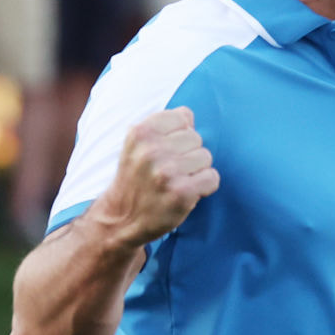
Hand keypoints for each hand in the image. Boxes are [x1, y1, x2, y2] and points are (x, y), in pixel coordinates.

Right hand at [98, 107, 219, 248]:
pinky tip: (187, 193)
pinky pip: (212, 178)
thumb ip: (163, 125)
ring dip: (196, 171)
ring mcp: (166, 172)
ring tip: (176, 182)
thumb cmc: (137, 178)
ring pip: (206, 157)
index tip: (165, 151)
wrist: (122, 220)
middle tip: (169, 171)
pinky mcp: (181, 193)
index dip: (179, 135)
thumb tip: (188, 115)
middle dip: (188, 154)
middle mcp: (152, 150)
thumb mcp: (138, 145)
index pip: (183, 117)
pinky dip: (205, 187)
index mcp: (141, 132)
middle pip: (196, 138)